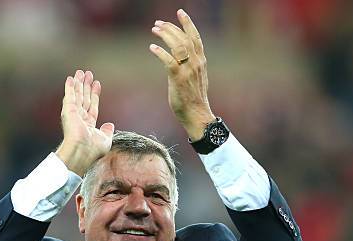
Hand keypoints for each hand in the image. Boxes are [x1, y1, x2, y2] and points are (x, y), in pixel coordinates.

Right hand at [56, 69, 114, 176]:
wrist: (82, 151)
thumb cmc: (93, 150)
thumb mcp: (105, 140)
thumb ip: (107, 131)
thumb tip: (110, 125)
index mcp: (88, 124)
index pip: (92, 106)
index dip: (94, 95)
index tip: (97, 84)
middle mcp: (80, 118)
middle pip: (84, 98)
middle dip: (86, 86)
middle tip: (88, 74)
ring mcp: (73, 114)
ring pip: (77, 95)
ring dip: (79, 83)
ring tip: (81, 72)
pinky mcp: (68, 111)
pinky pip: (70, 96)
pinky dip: (70, 87)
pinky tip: (71, 78)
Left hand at [149, 9, 215, 140]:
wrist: (197, 115)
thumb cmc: (194, 100)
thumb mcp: (196, 79)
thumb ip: (191, 67)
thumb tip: (182, 60)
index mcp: (201, 62)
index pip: (195, 37)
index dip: (188, 23)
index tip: (180, 12)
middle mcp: (196, 63)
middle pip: (184, 38)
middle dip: (171, 27)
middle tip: (158, 23)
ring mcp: (188, 70)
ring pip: (178, 46)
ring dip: (165, 35)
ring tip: (154, 30)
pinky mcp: (179, 78)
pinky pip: (169, 61)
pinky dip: (160, 52)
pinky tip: (152, 47)